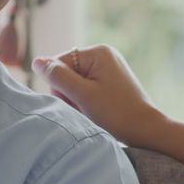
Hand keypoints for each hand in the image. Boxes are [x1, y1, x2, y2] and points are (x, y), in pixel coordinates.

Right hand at [33, 44, 167, 146]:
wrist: (147, 131)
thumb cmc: (116, 113)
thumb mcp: (82, 95)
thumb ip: (57, 76)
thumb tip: (37, 61)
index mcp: (98, 52)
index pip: (59, 64)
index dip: (60, 86)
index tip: (76, 102)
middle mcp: (104, 55)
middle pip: (68, 73)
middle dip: (70, 93)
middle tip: (85, 109)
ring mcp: (109, 68)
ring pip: (76, 83)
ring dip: (78, 100)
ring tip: (94, 112)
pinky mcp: (112, 82)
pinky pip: (88, 89)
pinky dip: (88, 102)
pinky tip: (99, 112)